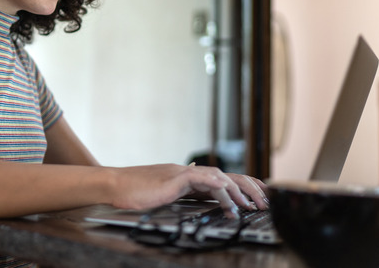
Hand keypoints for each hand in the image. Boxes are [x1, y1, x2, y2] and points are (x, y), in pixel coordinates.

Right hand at [109, 164, 268, 217]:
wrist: (114, 185)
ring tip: (250, 206)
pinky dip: (218, 189)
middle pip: (228, 176)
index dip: (243, 186)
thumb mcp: (162, 194)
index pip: (223, 179)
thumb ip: (179, 194)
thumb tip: (192, 196)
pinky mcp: (175, 179)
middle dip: (249, 188)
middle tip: (264, 203)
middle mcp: (189, 173)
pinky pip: (202, 181)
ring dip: (238, 192)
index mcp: (188, 177)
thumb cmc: (133, 192)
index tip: (259, 196)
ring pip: (220, 178)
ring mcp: (182, 174)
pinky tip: (228, 199)